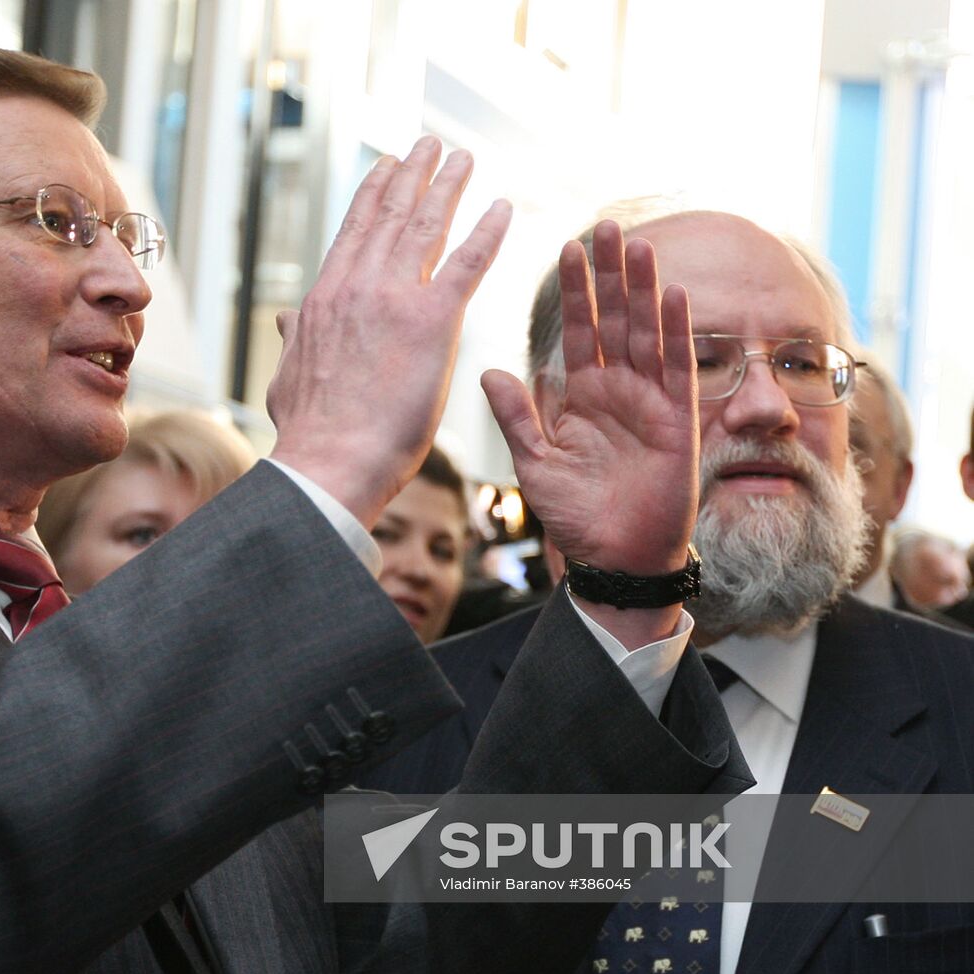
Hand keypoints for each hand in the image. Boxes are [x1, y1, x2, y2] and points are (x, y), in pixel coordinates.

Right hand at [267, 137, 511, 527]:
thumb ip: (296, 342)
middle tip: (430, 145)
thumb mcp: (288, 377)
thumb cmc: (310, 434)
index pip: (354, 233)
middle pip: (390, 215)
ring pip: (426, 226)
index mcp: (324, 299)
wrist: (328, 461)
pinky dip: (488, 231)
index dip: (373, 195)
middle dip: (413, 175)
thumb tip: (286, 321)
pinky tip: (504, 207)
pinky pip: (468, 263)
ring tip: (464, 157)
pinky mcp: (433, 322)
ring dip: (449, 187)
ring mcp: (394, 299)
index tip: (386, 167)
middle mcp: (357, 286)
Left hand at [483, 221, 697, 580]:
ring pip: (647, 333)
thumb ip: (515, 416)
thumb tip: (487, 370)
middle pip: (615, 318)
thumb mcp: (534, 463)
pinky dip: (676, 334)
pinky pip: (677, 370)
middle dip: (611, 274)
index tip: (567, 247)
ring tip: (639, 246)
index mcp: (580, 393)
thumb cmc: (574, 514)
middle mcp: (616, 388)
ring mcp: (650, 401)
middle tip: (606, 226)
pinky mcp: (677, 422)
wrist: (614, 557)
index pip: (577, 329)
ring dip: (645, 291)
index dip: (575, 290)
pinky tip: (673, 296)